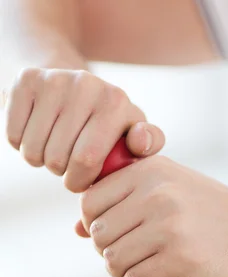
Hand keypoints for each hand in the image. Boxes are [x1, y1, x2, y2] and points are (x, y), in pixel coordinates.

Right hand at [3, 68, 164, 191]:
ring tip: (55, 148)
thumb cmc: (108, 125)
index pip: (86, 160)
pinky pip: (13, 136)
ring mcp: (54, 79)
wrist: (74, 86)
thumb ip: (148, 144)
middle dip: (61, 172)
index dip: (79, 181)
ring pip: (33, 150)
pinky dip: (21, 144)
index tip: (82, 180)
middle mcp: (87, 85)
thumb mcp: (132, 135)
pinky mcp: (26, 80)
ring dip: (40, 160)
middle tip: (69, 161)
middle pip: (56, 159)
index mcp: (116, 102)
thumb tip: (139, 142)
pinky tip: (38, 133)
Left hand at [79, 156, 227, 276]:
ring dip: (119, 274)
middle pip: (99, 235)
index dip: (93, 225)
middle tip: (128, 258)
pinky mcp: (179, 259)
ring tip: (136, 273)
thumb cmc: (209, 213)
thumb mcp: (170, 189)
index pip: (90, 202)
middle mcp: (156, 195)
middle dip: (107, 252)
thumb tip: (76, 228)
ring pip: (113, 261)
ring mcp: (168, 228)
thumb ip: (126, 197)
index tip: (112, 235)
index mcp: (149, 172)